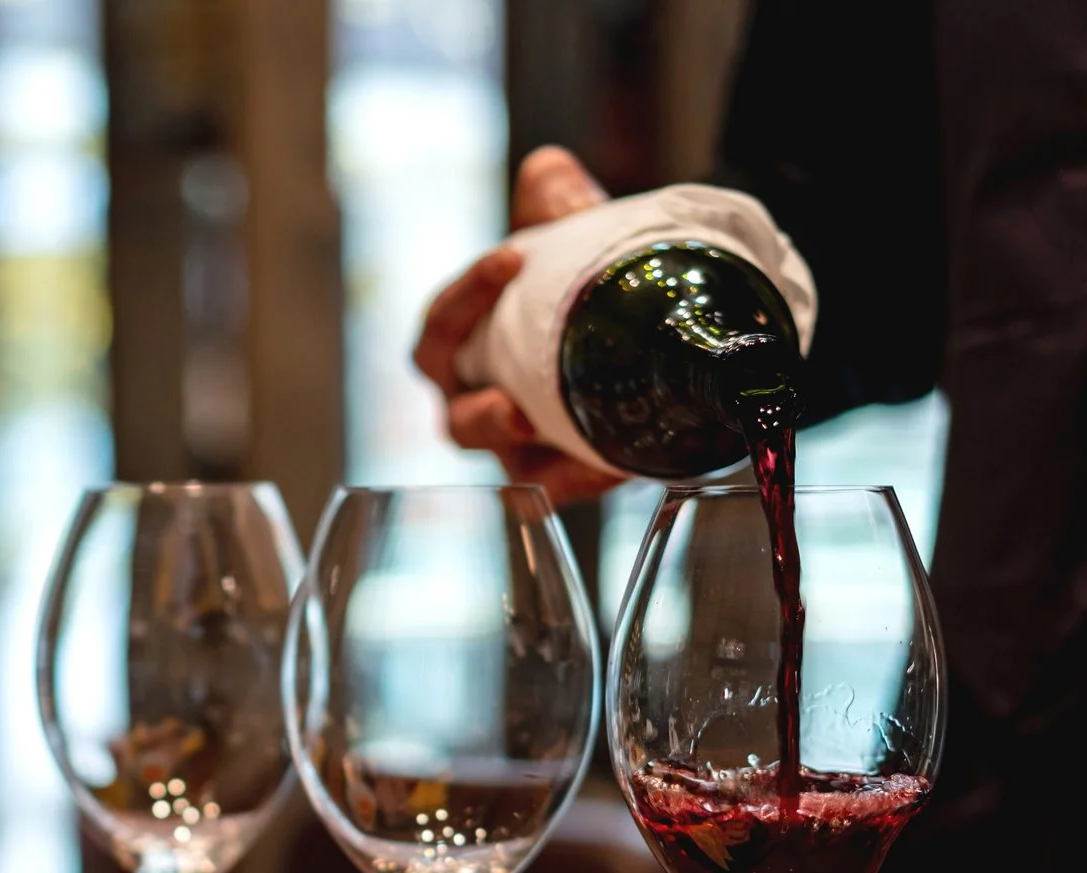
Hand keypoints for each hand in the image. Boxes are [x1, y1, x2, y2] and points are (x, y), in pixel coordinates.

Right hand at [413, 146, 628, 504]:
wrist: (644, 325)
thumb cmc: (582, 285)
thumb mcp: (576, 239)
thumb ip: (559, 203)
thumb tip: (548, 168)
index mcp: (464, 350)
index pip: (442, 328)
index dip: (468, 295)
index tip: (513, 254)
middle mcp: (481, 404)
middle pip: (457, 418)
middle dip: (477, 410)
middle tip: (507, 400)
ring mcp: (522, 448)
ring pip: (505, 462)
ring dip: (516, 452)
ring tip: (533, 428)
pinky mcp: (568, 475)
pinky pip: (566, 489)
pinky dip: (584, 477)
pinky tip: (613, 464)